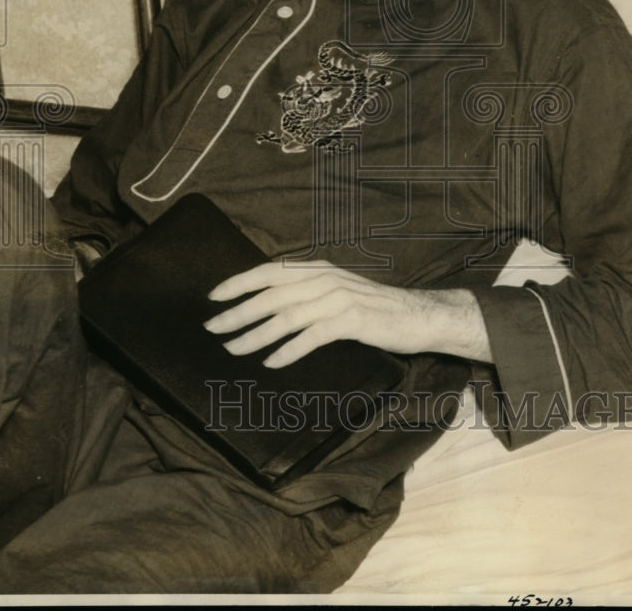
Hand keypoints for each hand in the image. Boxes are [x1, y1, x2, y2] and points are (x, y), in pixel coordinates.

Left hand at [203, 260, 491, 366]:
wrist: (419, 315)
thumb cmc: (374, 309)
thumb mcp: (337, 291)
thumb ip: (307, 293)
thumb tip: (267, 306)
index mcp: (318, 269)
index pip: (270, 271)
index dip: (240, 282)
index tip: (214, 296)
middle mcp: (325, 279)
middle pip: (271, 295)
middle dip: (238, 312)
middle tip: (212, 328)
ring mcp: (339, 299)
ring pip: (286, 316)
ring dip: (256, 334)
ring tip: (234, 349)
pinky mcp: (352, 321)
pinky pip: (313, 335)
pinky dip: (290, 349)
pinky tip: (272, 362)